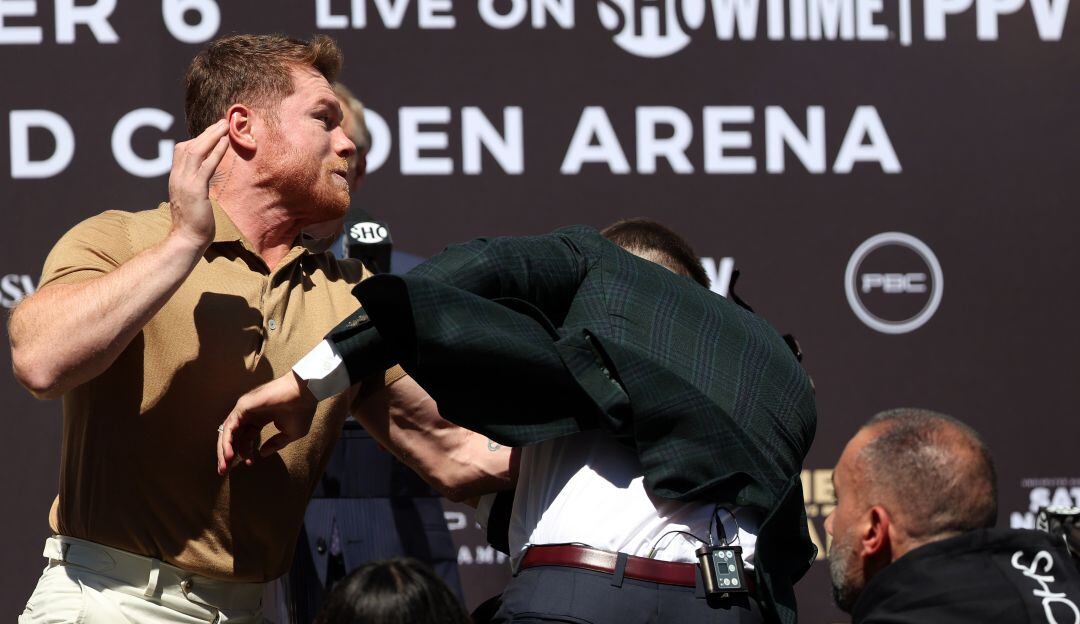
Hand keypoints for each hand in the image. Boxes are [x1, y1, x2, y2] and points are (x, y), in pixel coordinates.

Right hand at [168, 119, 229, 250]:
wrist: (187, 239)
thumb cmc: (193, 223)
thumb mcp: (192, 199)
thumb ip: (195, 186)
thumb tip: (203, 179)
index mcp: (176, 178)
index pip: (182, 150)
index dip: (198, 138)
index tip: (213, 131)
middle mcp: (177, 177)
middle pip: (188, 146)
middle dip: (206, 133)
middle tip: (222, 122)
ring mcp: (185, 182)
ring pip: (196, 151)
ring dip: (212, 136)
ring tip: (225, 126)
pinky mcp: (196, 189)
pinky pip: (206, 165)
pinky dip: (216, 151)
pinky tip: (226, 142)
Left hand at [216, 372, 317, 474]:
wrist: (305, 395)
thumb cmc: (301, 411)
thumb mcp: (290, 434)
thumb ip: (276, 443)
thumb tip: (262, 454)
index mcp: (260, 418)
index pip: (247, 437)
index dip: (246, 452)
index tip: (250, 464)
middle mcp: (250, 413)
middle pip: (233, 436)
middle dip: (228, 454)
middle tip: (224, 471)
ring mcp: (245, 409)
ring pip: (228, 432)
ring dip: (224, 450)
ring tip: (224, 466)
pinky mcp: (242, 406)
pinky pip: (229, 427)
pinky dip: (227, 441)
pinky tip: (228, 454)